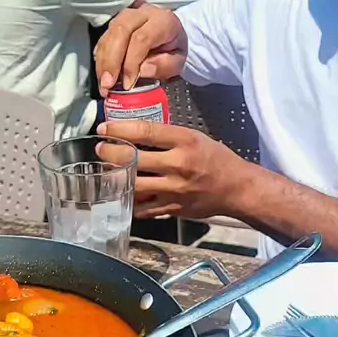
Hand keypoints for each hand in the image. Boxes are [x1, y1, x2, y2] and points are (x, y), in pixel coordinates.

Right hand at [94, 5, 186, 96]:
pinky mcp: (114, 24)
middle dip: (111, 61)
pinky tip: (102, 75)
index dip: (131, 62)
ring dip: (103, 63)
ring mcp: (126, 16)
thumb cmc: (173, 48)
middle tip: (108, 84)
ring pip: (108, 35)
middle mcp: (142, 13)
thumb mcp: (178, 61)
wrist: (170, 34)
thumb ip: (164, 66)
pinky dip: (100, 60)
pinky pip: (103, 40)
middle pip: (120, 32)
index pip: (141, 38)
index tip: (128, 83)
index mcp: (162, 20)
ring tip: (104, 84)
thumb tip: (142, 71)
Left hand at [97, 120, 250, 219]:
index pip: (145, 131)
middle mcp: (179, 165)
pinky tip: (122, 191)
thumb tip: (134, 133)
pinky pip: (143, 207)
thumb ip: (166, 136)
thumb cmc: (216, 159)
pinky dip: (130, 199)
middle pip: (134, 159)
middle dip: (111, 152)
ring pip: (134, 185)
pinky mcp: (173, 208)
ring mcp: (175, 190)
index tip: (104, 128)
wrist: (236, 188)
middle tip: (101, 148)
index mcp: (185, 141)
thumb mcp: (194, 137)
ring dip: (115, 177)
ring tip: (107, 170)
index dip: (120, 129)